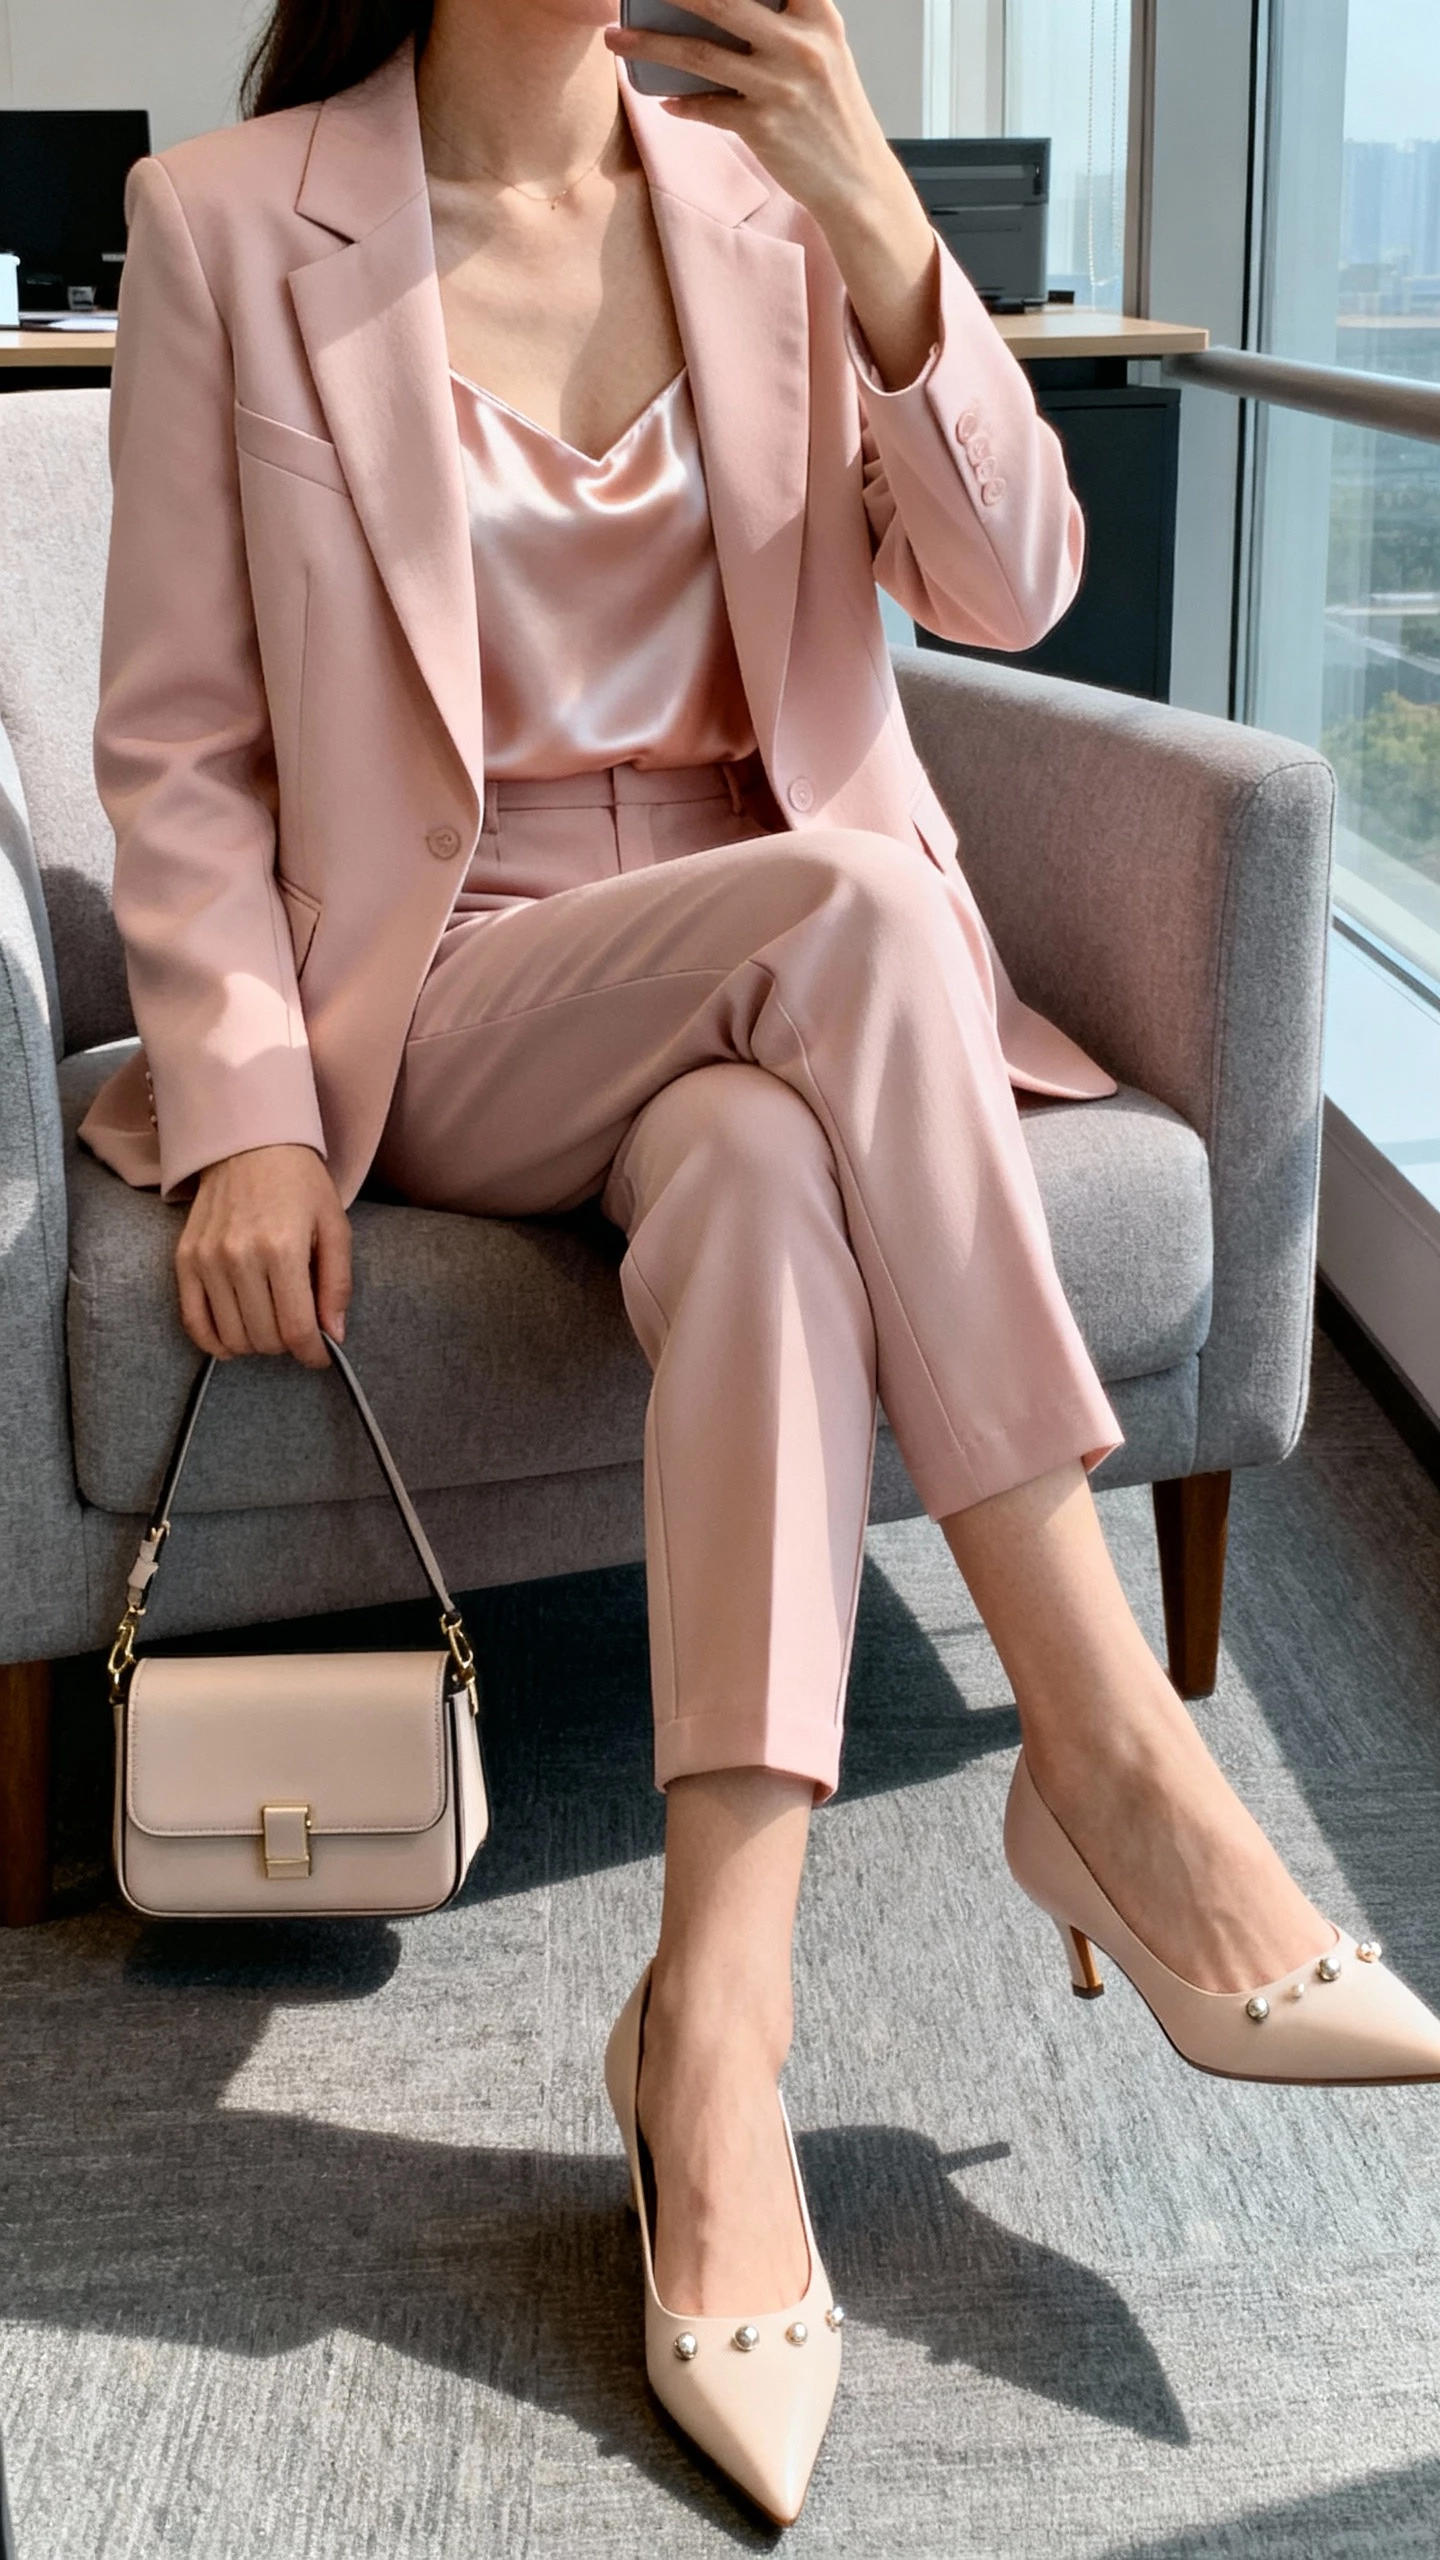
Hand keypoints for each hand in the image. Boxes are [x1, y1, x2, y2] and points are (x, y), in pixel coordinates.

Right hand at [176, 1144, 351, 1369]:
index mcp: (283, 1249)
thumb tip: (333, 1335)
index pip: (295, 1329)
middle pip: (264, 1338)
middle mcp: (239, 1257)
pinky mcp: (184, 1260)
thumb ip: (337, 1284)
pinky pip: (193, 1321)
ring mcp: (206, 1260)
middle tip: (297, 1329)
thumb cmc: (300, 1185)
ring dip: (255, 1343)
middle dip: (287, 1345)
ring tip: (270, 1326)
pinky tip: (234, 1339)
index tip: (320, 1355)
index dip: (312, 1353)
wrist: (248, 1144)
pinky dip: (214, 1341)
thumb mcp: (335, 1227)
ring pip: (231, 1337)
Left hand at [606, 0, 938, 385]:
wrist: (856, 181)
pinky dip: (681, 103)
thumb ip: (785, 20)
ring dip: (649, 43)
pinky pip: (706, 107)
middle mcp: (800, 44)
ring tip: (616, 38)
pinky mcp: (763, 127)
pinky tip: (664, 99)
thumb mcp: (824, 50)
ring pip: (699, 52)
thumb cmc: (832, 114)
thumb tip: (719, 8)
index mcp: (817, 14)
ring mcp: (780, 86)